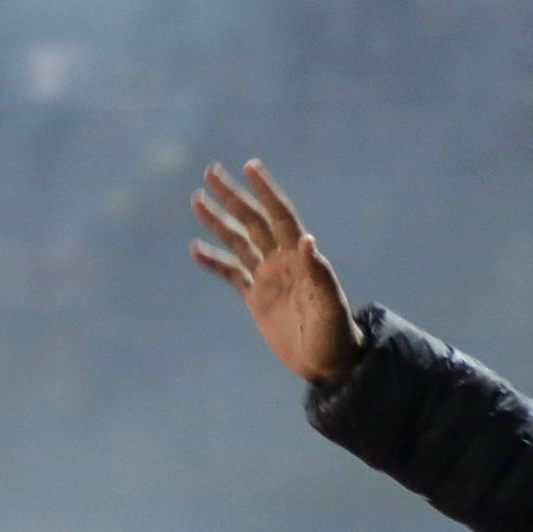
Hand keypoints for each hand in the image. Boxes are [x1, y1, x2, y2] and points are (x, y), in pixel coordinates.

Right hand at [190, 159, 361, 385]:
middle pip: (253, 222)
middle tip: (211, 171)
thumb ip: (320, 274)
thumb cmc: (337, 336)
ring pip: (238, 242)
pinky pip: (231, 274)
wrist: (330, 364)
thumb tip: (306, 240)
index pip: (280, 216)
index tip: (250, 166)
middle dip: (233, 197)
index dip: (266, 191)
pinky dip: (214, 261)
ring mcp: (268, 278)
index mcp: (300, 259)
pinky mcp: (256, 299)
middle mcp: (282, 262)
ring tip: (196, 199)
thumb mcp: (331, 306)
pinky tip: (196, 248)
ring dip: (218, 222)